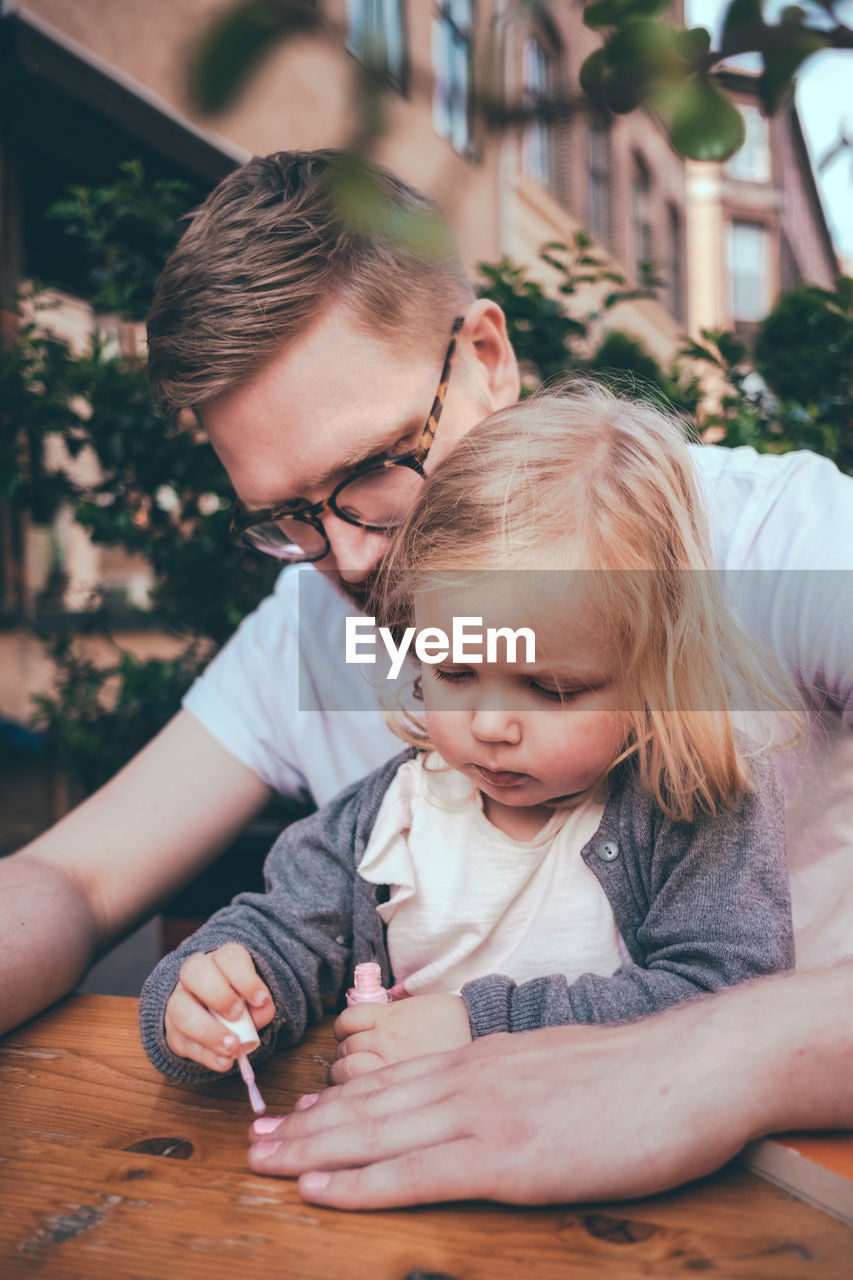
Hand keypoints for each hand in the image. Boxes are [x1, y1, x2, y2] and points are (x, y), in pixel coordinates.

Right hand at [164, 942, 274, 1070]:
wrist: (213, 1012)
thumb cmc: (239, 999)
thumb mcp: (254, 996)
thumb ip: (262, 1003)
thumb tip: (263, 1010)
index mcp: (219, 960)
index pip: (227, 958)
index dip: (245, 978)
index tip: (261, 999)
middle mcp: (193, 976)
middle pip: (194, 972)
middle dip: (218, 995)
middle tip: (237, 1015)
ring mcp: (178, 1002)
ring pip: (181, 1010)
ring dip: (208, 1031)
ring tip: (232, 1047)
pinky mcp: (173, 1031)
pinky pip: (182, 1042)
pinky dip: (205, 1055)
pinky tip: (223, 1062)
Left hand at [246, 986, 783, 1207]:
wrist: (688, 1067)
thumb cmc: (636, 1073)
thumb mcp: (558, 1064)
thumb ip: (512, 1079)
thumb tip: (488, 1101)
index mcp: (483, 1058)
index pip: (392, 1080)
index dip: (337, 1102)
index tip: (294, 1115)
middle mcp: (469, 1078)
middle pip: (368, 1104)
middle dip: (304, 1126)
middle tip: (251, 1143)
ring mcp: (483, 1114)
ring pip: (375, 1132)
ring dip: (312, 1150)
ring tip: (263, 1162)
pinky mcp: (506, 1156)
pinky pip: (416, 1172)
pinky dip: (361, 1182)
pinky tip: (322, 1190)